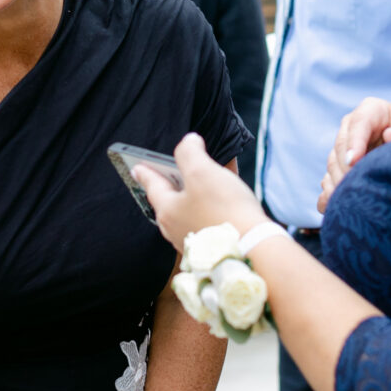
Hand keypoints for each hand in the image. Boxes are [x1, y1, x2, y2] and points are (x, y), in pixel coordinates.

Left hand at [141, 133, 265, 250]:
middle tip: (171, 173)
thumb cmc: (225, 209)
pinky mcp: (213, 248)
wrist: (254, 248)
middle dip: (172, 184)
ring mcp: (194, 241)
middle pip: (170, 200)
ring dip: (195, 195)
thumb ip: (189, 152)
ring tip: (204, 181)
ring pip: (189, 211)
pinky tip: (224, 200)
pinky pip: (206, 220)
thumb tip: (189, 142)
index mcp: (168, 211)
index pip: (152, 185)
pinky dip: (211, 207)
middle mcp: (176, 230)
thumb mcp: (201, 171)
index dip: (146, 172)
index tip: (136, 167)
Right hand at [318, 98, 390, 212]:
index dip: (354, 142)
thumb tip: (389, 136)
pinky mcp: (340, 164)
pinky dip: (330, 192)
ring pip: (333, 162)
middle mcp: (352, 125)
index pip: (359, 123)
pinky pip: (328, 178)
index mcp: (372, 110)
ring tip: (348, 199)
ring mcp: (344, 145)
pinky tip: (337, 205)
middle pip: (341, 144)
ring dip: (338, 181)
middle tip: (353, 187)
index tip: (353, 161)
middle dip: (345, 167)